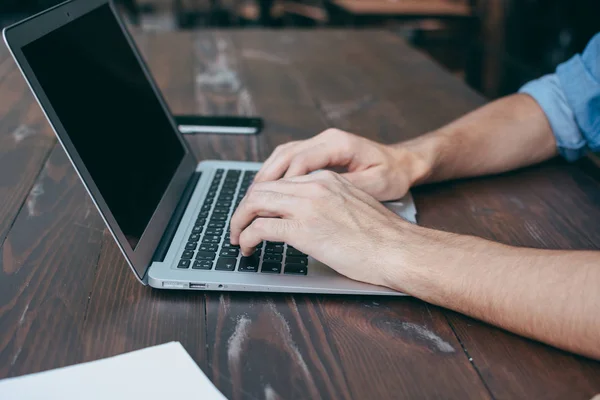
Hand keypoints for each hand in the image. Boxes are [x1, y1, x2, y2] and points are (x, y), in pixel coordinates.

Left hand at [229, 170, 417, 287]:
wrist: (398, 248)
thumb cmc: (382, 236)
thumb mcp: (353, 206)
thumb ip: (328, 203)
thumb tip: (308, 217)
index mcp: (325, 179)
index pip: (281, 181)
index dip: (261, 197)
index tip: (255, 212)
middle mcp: (314, 186)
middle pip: (262, 187)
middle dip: (244, 208)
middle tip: (238, 225)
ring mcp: (308, 206)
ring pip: (255, 203)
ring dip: (239, 221)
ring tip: (237, 238)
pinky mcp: (303, 230)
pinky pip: (260, 228)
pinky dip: (246, 237)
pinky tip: (246, 248)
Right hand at [253, 128, 430, 200]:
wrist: (405, 165)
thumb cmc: (393, 175)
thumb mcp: (374, 186)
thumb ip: (342, 188)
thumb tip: (312, 199)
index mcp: (336, 144)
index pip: (296, 162)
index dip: (275, 186)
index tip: (261, 206)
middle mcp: (325, 139)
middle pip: (283, 157)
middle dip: (262, 183)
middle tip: (247, 207)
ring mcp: (321, 144)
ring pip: (282, 157)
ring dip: (265, 179)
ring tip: (251, 203)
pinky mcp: (320, 153)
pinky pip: (289, 161)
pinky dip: (276, 176)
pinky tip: (268, 194)